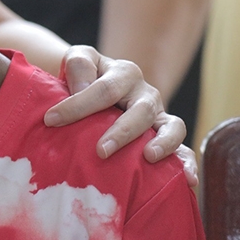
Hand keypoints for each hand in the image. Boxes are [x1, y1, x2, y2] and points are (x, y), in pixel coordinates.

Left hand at [44, 45, 196, 185]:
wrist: (93, 85)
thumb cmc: (83, 76)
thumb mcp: (78, 59)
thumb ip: (78, 66)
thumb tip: (82, 88)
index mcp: (124, 73)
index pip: (103, 90)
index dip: (77, 106)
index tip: (51, 120)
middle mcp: (146, 94)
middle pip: (141, 111)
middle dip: (121, 132)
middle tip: (101, 150)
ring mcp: (159, 116)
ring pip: (172, 127)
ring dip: (164, 143)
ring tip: (149, 157)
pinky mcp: (166, 138)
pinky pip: (184, 149)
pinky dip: (188, 163)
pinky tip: (188, 180)